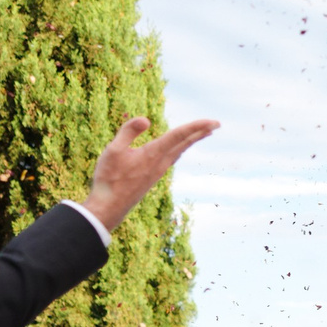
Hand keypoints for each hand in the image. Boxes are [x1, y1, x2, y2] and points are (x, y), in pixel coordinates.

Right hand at [82, 115, 219, 230]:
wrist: (109, 207)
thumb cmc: (109, 178)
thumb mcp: (113, 150)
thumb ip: (128, 132)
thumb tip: (146, 120)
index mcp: (152, 154)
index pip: (179, 135)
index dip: (196, 126)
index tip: (213, 122)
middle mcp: (160, 163)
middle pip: (185, 143)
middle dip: (201, 132)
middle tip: (217, 124)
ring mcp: (158, 171)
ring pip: (180, 151)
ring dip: (193, 140)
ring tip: (204, 132)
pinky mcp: (154, 177)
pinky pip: (172, 158)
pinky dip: (181, 149)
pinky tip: (181, 148)